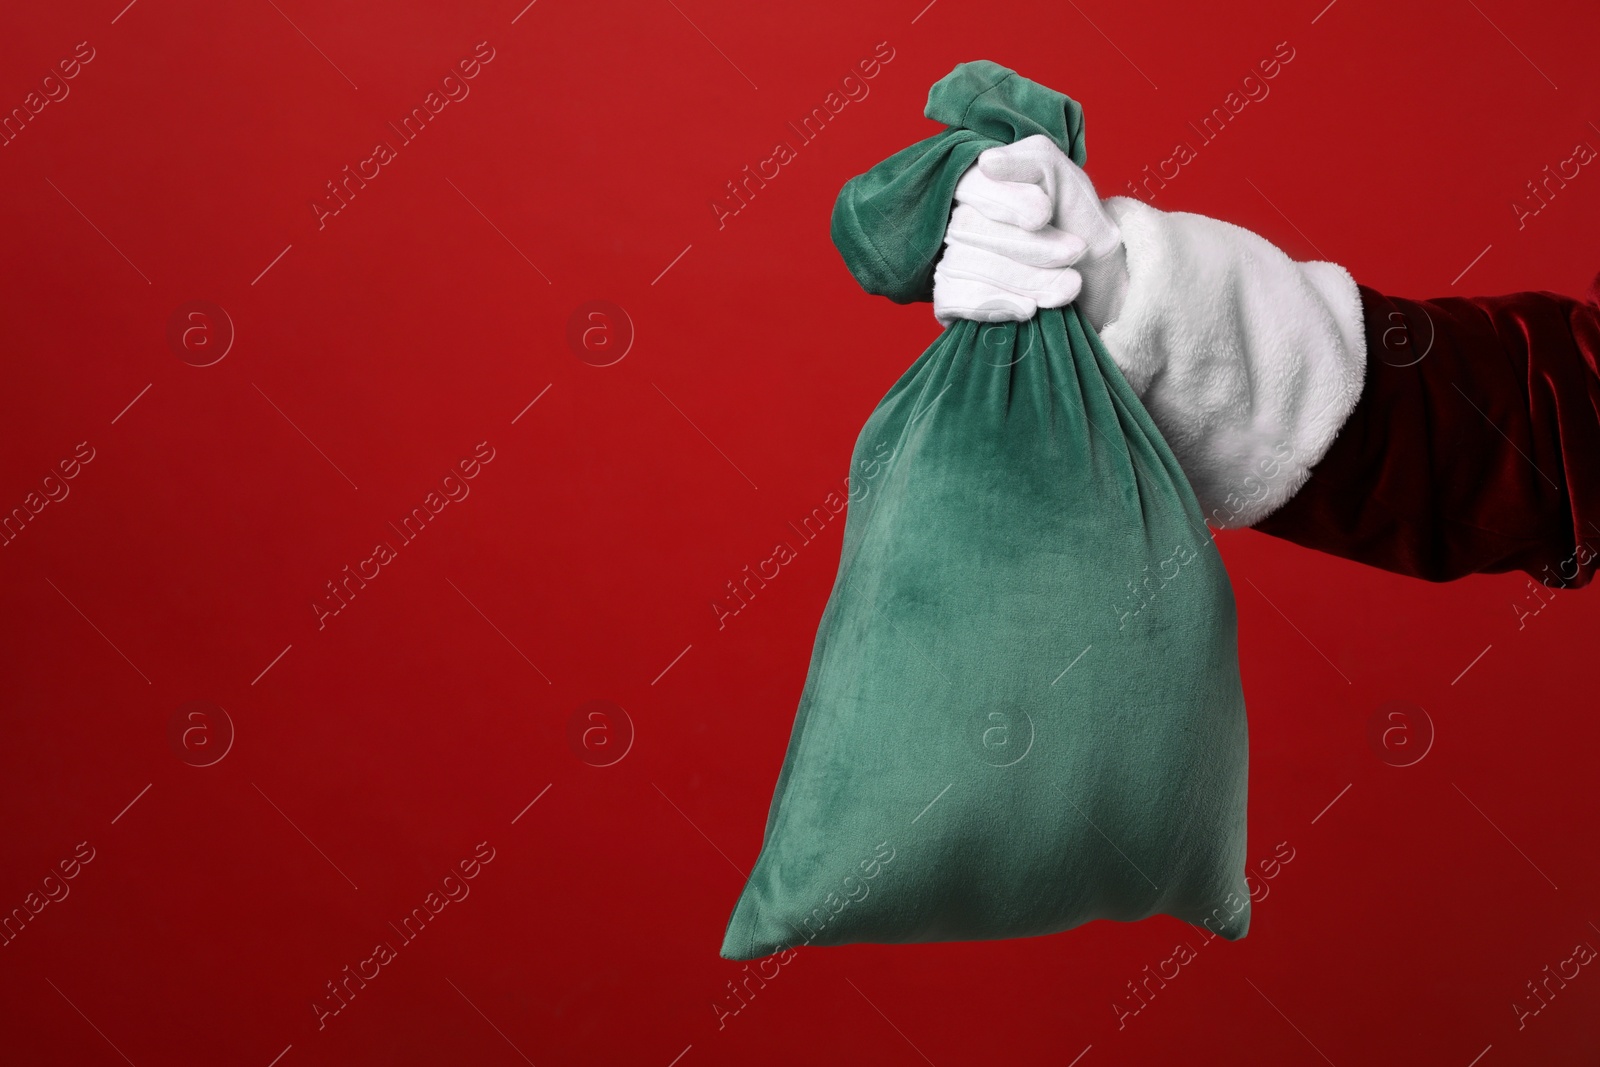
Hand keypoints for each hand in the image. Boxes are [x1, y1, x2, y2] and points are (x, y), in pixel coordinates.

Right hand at [932, 134, 1129, 330]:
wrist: (1096, 281)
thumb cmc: (1077, 225)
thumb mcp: (1068, 182)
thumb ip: (1033, 161)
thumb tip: (987, 163)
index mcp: (980, 184)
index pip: (971, 184)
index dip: (1006, 201)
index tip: (1044, 215)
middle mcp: (958, 219)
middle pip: (970, 228)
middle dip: (1029, 246)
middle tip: (1073, 252)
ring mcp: (950, 260)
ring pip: (966, 265)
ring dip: (1025, 279)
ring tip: (1068, 286)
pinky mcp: (950, 299)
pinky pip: (952, 299)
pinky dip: (994, 305)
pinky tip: (1028, 309)